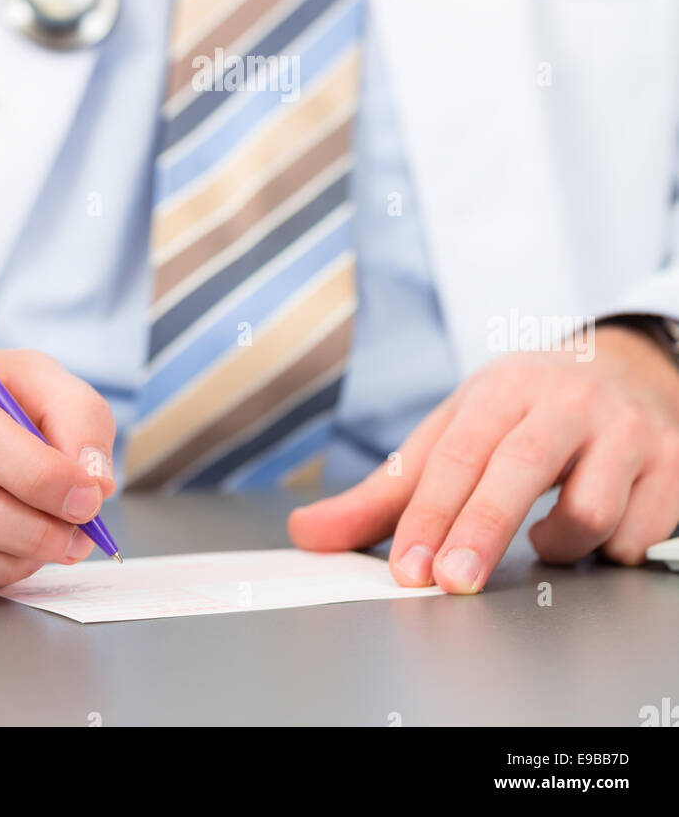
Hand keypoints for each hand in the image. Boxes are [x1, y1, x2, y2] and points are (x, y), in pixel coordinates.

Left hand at [288, 329, 678, 592]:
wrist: (627, 368)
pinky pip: (640, 533)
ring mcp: (626, 430)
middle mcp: (567, 401)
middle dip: (481, 528)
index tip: (407, 568)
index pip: (457, 453)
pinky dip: (613, 549)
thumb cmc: (524, 411)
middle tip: (452, 582)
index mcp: (503, 388)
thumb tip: (306, 533)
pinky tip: (600, 532)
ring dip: (559, 544)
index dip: (429, 514)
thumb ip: (386, 492)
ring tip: (544, 538)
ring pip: (590, 509)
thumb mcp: (455, 432)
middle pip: (520, 468)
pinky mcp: (672, 463)